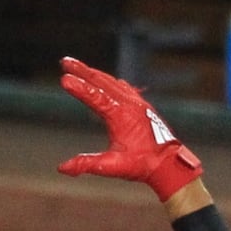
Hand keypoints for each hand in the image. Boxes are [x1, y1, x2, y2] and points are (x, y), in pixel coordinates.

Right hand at [57, 56, 202, 200]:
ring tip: (78, 68)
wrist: (169, 162)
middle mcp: (129, 103)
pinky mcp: (141, 105)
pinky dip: (109, 81)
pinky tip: (105, 80)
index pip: (96, 96)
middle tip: (65, 62)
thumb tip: (62, 168)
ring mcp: (136, 102)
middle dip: (82, 70)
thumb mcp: (113, 166)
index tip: (64, 79)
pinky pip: (122, 87)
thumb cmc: (142, 165)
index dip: (79, 88)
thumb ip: (87, 164)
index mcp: (121, 115)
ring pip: (111, 82)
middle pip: (102, 81)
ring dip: (94, 74)